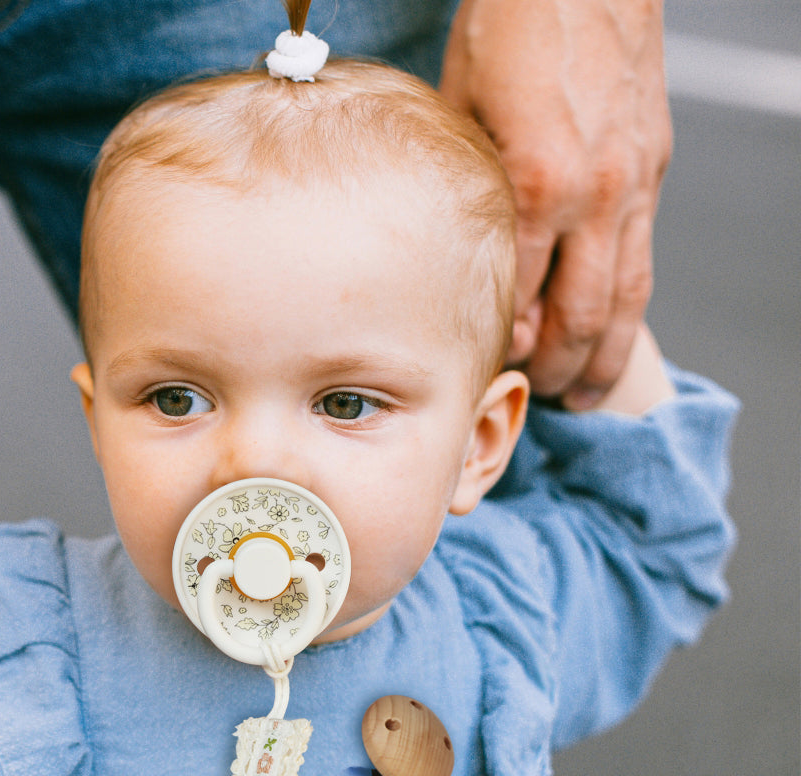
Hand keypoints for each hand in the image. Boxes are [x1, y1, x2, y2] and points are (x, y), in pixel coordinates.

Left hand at [440, 0, 671, 406]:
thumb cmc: (511, 28)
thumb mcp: (460, 111)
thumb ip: (468, 191)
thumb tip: (465, 256)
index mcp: (537, 184)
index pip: (520, 297)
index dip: (506, 343)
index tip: (488, 368)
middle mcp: (594, 194)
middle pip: (580, 315)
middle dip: (559, 371)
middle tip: (543, 401)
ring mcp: (631, 184)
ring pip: (625, 298)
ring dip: (605, 357)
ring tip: (589, 399)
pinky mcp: (651, 169)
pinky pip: (642, 257)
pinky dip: (628, 309)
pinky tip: (613, 333)